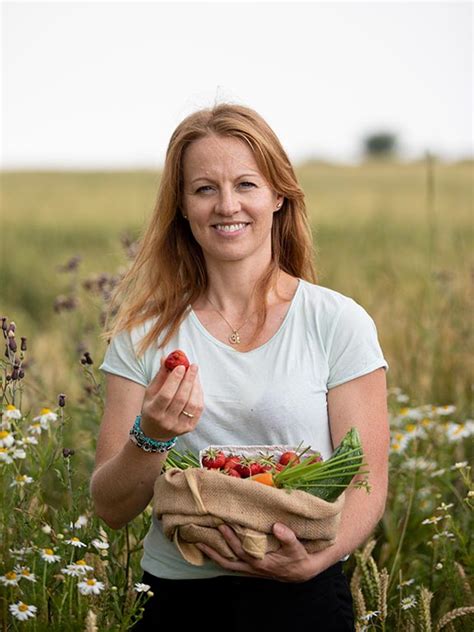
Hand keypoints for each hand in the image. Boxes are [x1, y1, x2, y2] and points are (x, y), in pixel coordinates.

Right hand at [140, 358, 203, 440]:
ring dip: (195, 386)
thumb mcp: (151, 393)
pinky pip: (198, 410)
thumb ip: (160, 376)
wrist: (155, 432)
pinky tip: (197, 385)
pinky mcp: (189, 428)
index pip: (166, 395)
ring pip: (192, 404)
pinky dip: (199, 395)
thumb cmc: (152, 407)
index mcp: (153, 412)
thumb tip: (166, 358)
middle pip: (181, 399)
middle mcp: (166, 421)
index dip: (174, 380)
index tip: (181, 366)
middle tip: (193, 366)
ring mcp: (179, 426)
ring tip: (195, 374)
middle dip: (188, 380)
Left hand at [196, 523, 314, 582]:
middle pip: (228, 560)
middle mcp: (253, 568)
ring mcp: (251, 570)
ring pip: (228, 565)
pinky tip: (214, 550)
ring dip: (213, 555)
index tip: (222, 525)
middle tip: (201, 535)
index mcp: (261, 562)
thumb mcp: (296, 547)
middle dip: (214, 549)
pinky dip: (222, 558)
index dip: (230, 538)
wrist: (302, 571)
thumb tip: (276, 527)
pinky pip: (232, 565)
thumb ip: (287, 537)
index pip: (241, 550)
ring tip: (199, 545)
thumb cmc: (298, 557)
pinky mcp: (251, 568)